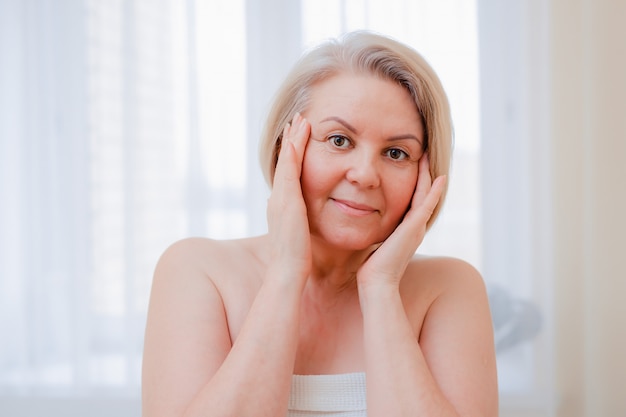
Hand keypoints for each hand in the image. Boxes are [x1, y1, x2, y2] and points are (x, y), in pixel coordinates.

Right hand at [266, 112, 311, 282]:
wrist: (287, 271)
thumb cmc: (297, 259)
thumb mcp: (300, 235)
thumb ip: (302, 223)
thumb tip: (307, 220)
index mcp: (283, 205)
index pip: (288, 173)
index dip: (292, 153)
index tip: (299, 136)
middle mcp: (278, 198)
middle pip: (284, 162)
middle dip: (290, 140)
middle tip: (297, 119)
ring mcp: (280, 198)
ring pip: (285, 161)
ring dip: (292, 139)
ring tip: (299, 120)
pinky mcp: (286, 201)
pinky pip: (288, 170)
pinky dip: (291, 153)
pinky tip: (296, 137)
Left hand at [357, 153, 445, 288]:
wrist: (376, 282)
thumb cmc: (371, 268)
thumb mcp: (374, 243)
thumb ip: (376, 232)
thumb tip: (363, 223)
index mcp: (406, 230)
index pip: (413, 201)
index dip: (415, 183)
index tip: (412, 167)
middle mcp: (415, 227)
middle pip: (423, 194)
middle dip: (423, 175)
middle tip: (424, 154)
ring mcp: (417, 227)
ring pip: (426, 195)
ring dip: (428, 176)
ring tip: (428, 157)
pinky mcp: (414, 228)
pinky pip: (427, 204)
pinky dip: (434, 191)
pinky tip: (440, 177)